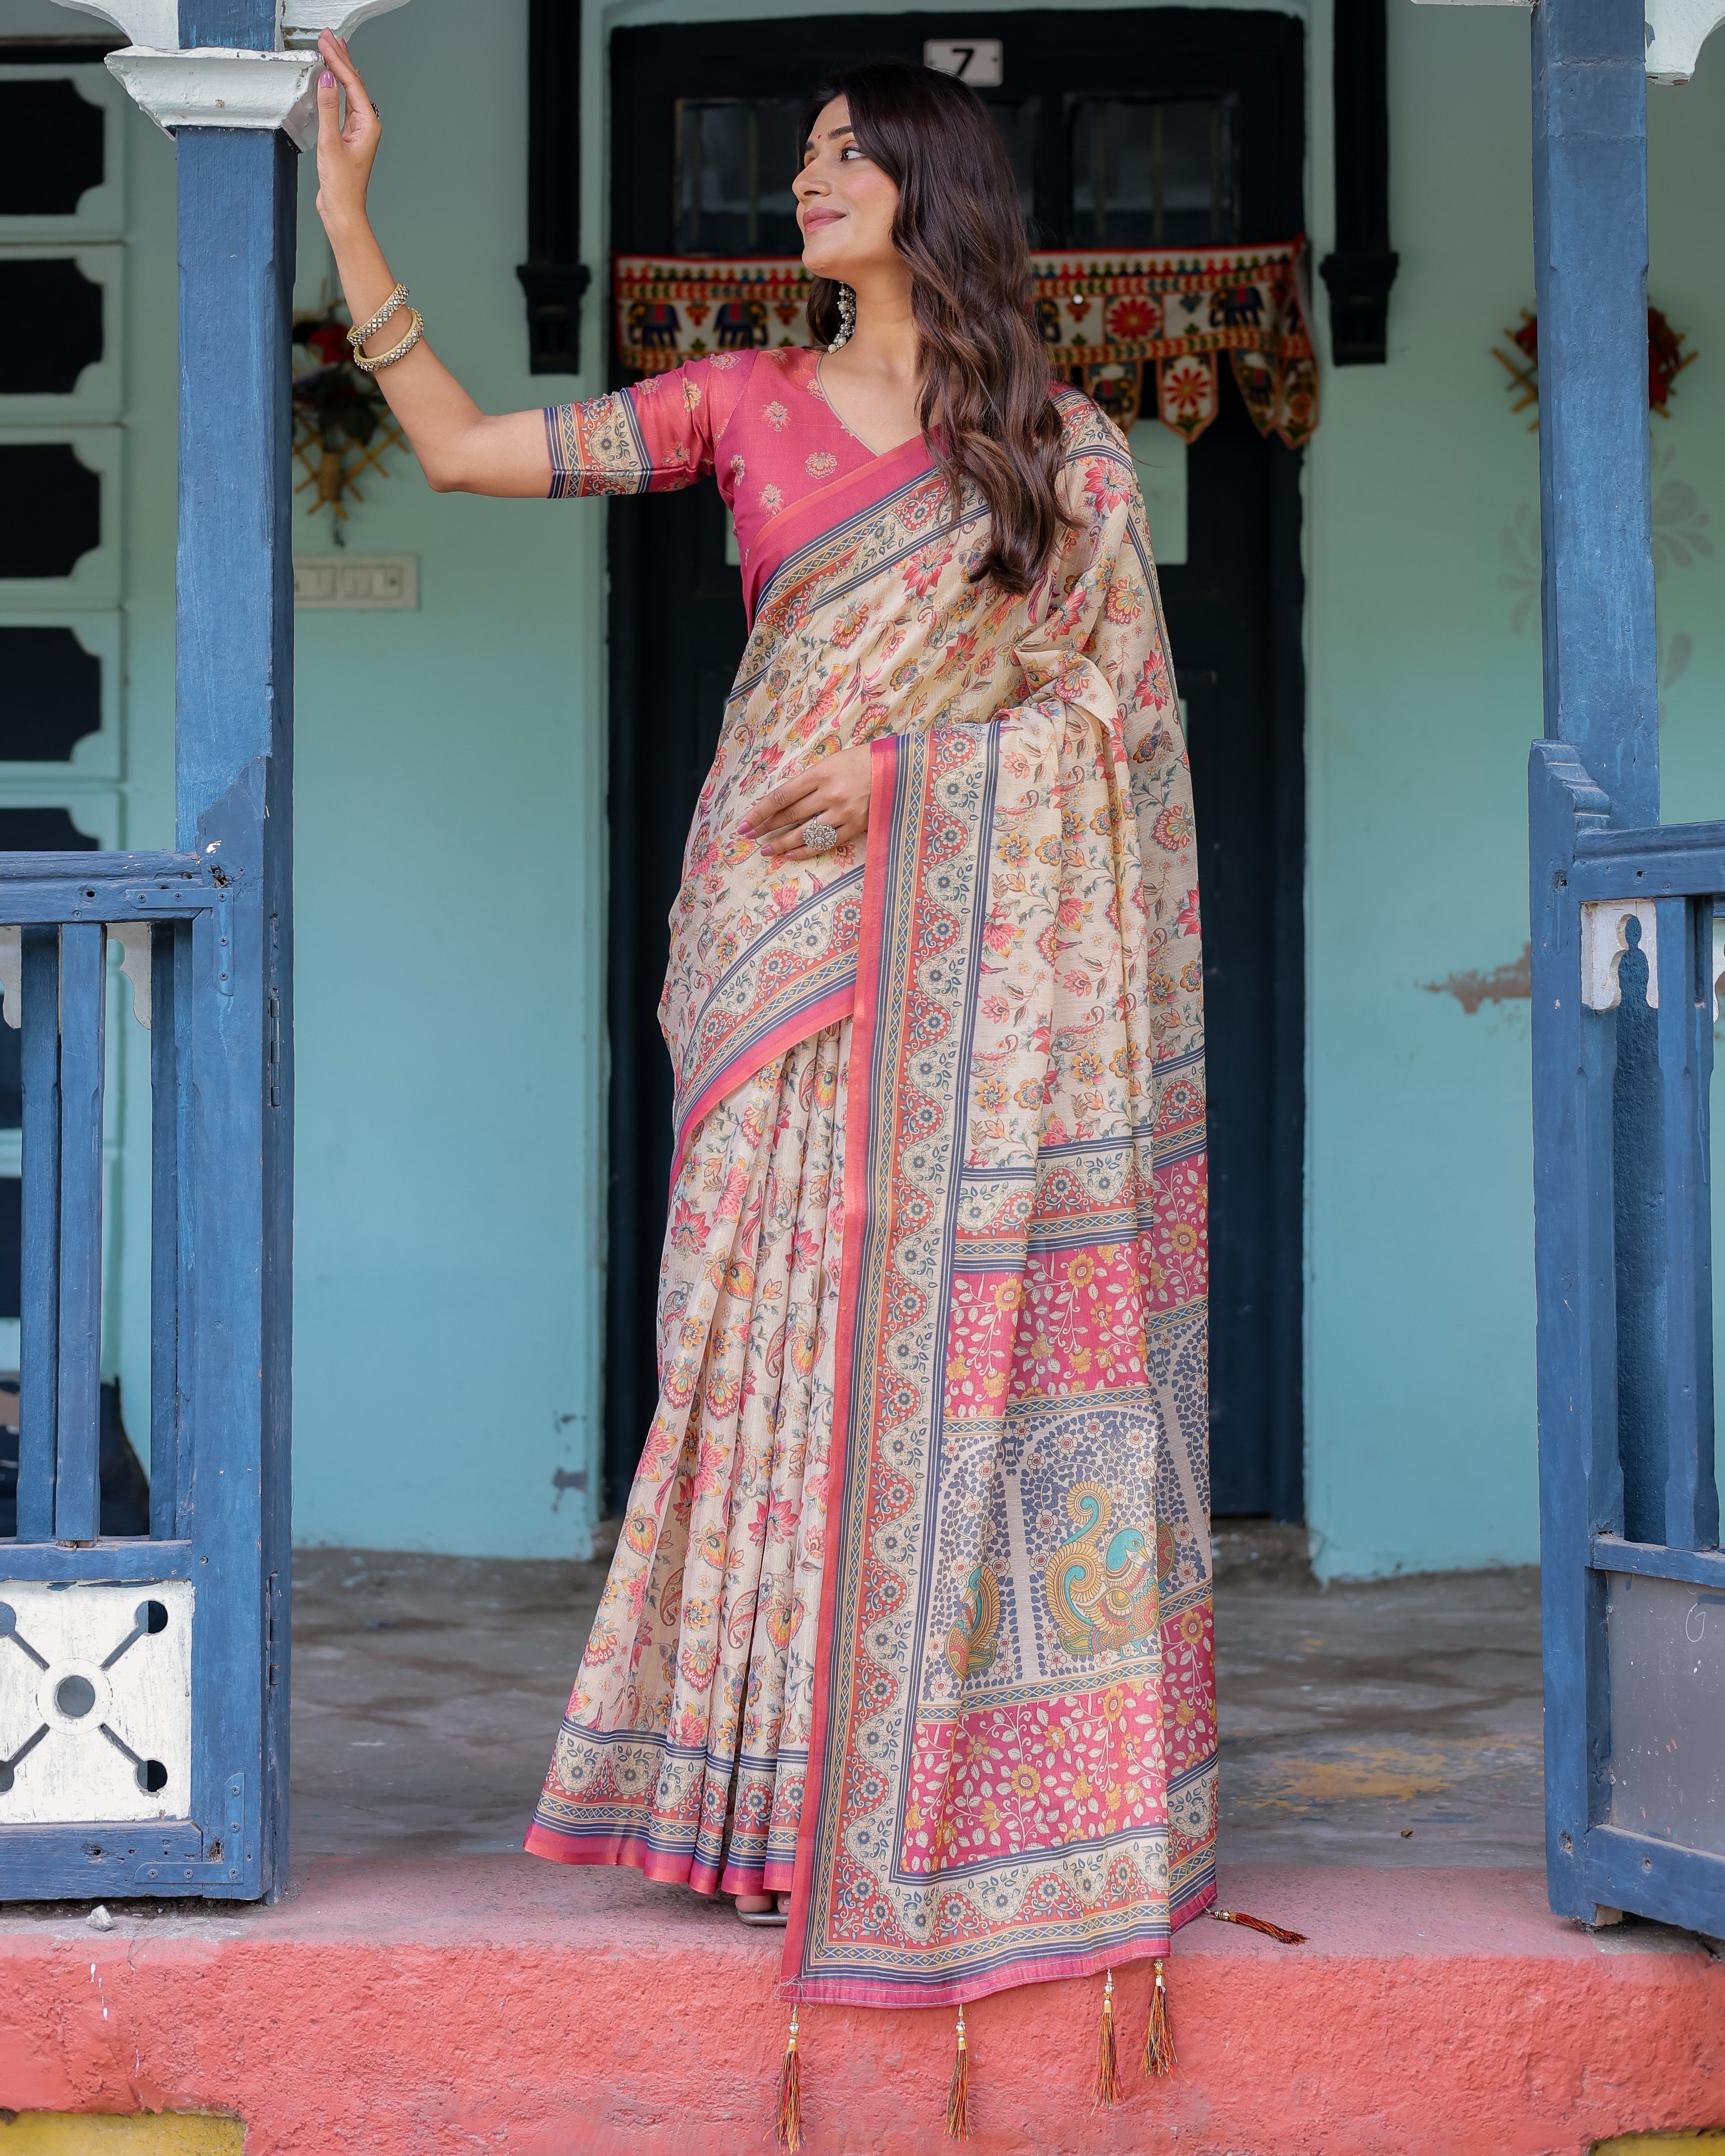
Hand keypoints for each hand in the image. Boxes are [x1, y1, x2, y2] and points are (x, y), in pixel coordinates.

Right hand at [314, 31, 381, 232]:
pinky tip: (332, 78)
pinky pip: (343, 103)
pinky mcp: (347, 136)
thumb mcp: (330, 143)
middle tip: (328, 36)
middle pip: (354, 83)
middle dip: (340, 58)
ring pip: (349, 91)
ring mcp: (358, 130)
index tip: (326, 42)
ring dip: (339, 69)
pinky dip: (336, 87)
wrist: (343, 210)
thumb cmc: (342, 186)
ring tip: (332, 47)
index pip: (352, 83)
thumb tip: (326, 79)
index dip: (338, 60)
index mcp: (368, 125)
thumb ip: (328, 108)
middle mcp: (366, 125)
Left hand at [740, 743, 872, 862]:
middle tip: (749, 837)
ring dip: (782, 844)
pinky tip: (791, 854)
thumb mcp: (831, 762)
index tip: (745, 823)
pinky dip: (806, 850)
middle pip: (790, 816)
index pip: (781, 796)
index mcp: (820, 773)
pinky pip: (827, 843)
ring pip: (806, 833)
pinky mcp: (857, 826)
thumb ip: (809, 781)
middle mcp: (829, 794)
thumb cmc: (862, 761)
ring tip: (767, 850)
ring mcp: (843, 813)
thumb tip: (783, 801)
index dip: (760, 812)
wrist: (899, 769)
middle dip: (766, 828)